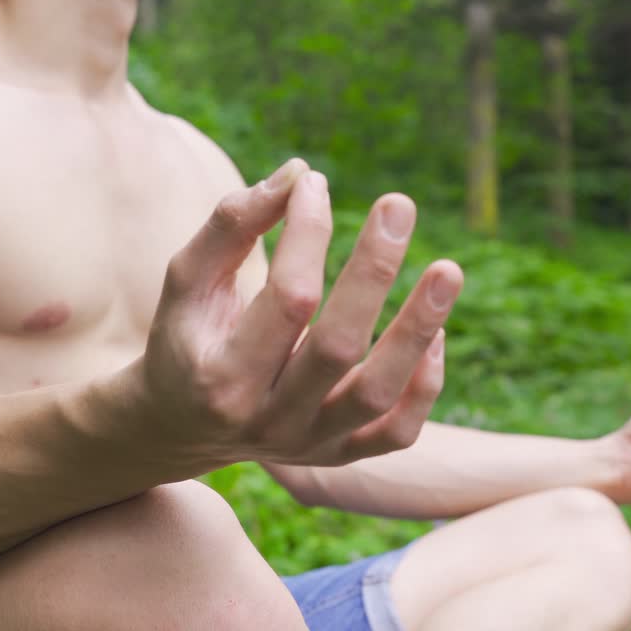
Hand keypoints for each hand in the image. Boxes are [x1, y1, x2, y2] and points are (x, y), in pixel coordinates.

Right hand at [133, 159, 463, 467]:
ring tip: (448, 269)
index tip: (316, 183)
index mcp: (222, 375)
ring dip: (417, 329)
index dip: (308, 233)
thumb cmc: (188, 335)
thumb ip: (233, 224)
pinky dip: (425, 385)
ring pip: (377, 395)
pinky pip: (398, 432)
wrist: (182, 427)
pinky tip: (435, 335)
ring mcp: (309, 444)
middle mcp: (268, 419)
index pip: (286, 298)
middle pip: (338, 347)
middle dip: (373, 272)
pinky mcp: (340, 456)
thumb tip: (302, 175)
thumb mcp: (188, 280)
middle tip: (399, 204)